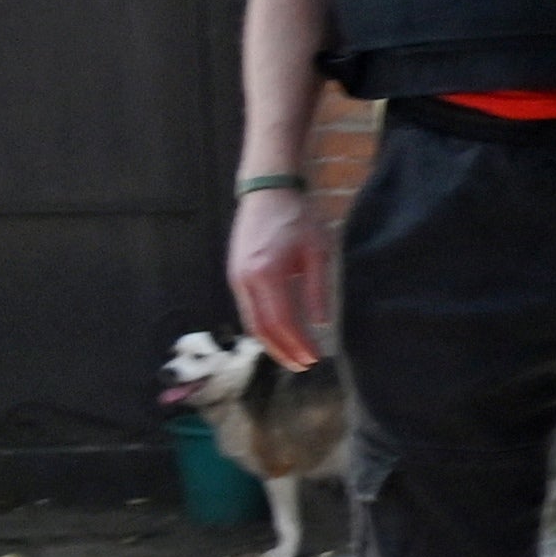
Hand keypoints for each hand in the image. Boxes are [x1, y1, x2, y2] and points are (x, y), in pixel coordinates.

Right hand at [230, 188, 332, 370]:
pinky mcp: (235, 274)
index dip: (297, 344)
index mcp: (266, 274)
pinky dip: (262, 326)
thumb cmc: (297, 217)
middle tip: (303, 365)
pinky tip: (278, 332)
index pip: (281, 322)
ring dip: (270, 342)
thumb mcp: (317, 251)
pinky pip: (247, 309)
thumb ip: (317, 289)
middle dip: (282, 351)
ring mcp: (236, 277)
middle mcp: (245, 280)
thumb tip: (320, 323)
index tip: (314, 358)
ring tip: (292, 355)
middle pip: (261, 328)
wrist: (267, 191)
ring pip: (251, 321)